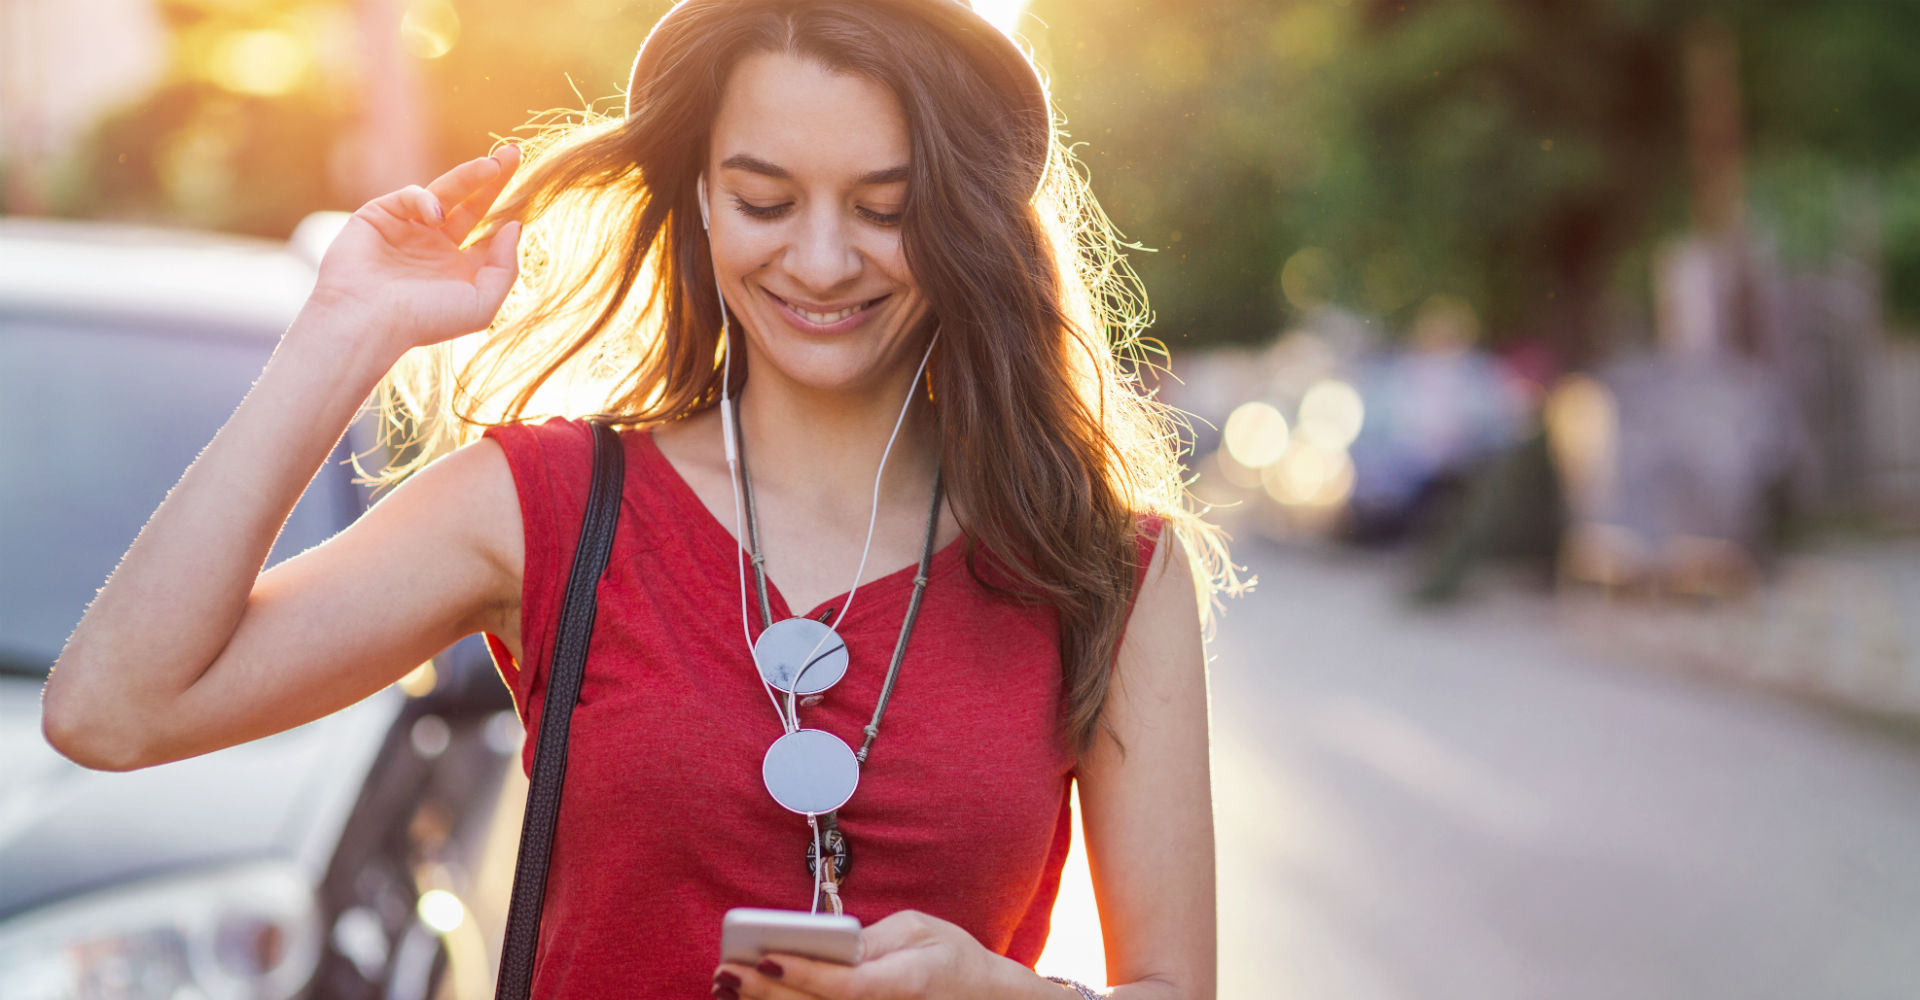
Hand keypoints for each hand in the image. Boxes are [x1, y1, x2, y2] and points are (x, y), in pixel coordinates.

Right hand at [306, 143, 524, 357]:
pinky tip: (435, 216)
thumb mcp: (481, 303)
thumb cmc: (425, 319)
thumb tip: (515, 226)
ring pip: (446, 192)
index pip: (489, 232)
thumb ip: (504, 267)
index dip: (508, 210)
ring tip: (493, 165)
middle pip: (472, 204)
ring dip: (471, 175)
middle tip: (514, 153)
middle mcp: (435, 246)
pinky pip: (411, 194)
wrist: (366, 320)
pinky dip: (426, 199)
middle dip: (493, 178)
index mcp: (459, 268)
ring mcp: (408, 228)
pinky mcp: (380, 214)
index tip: (531, 192)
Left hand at [713, 910, 1027, 999]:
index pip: (846, 985)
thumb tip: (822, 943)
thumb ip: (871, 938)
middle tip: (726, 972)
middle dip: (766, 993)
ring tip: (729, 988)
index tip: (764, 958)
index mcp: (906, 983)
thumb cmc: (950, 959)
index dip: (803, 973)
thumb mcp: (919, 929)